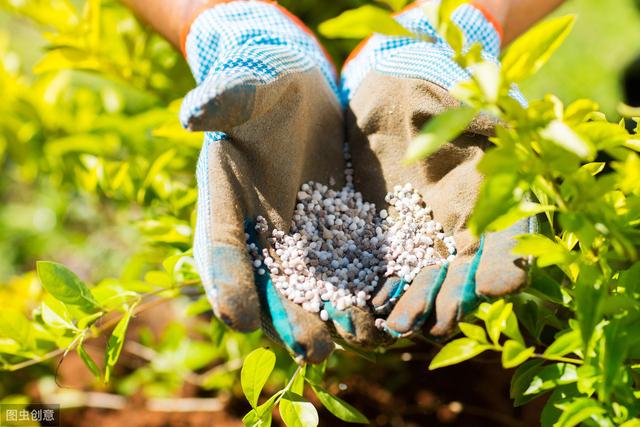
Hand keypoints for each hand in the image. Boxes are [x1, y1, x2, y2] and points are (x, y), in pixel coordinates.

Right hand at [183, 1, 384, 362]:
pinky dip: (362, 289)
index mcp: (224, 206)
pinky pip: (347, 266)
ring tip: (358, 338)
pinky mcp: (336, 231)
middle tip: (312, 350)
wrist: (296, 94)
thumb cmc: (260, 89)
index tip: (239, 315)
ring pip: (312, 286)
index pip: (221, 250)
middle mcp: (259, 234)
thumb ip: (222, 102)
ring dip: (332, 316)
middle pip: (270, 285)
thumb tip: (193, 112)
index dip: (227, 282)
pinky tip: (385, 310)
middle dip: (290, 318)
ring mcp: (299, 238)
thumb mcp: (242, 91)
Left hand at [341, 2, 535, 338]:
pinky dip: (379, 289)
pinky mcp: (385, 236)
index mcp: (492, 200)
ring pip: (424, 280)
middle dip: (451, 299)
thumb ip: (480, 139)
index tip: (500, 284)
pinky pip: (384, 269)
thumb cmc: (437, 96)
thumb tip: (500, 154)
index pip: (508, 241)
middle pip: (462, 274)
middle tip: (437, 320)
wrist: (393, 94)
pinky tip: (371, 304)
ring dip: (415, 305)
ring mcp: (422, 236)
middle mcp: (460, 227)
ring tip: (399, 323)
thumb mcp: (464, 111)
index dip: (506, 264)